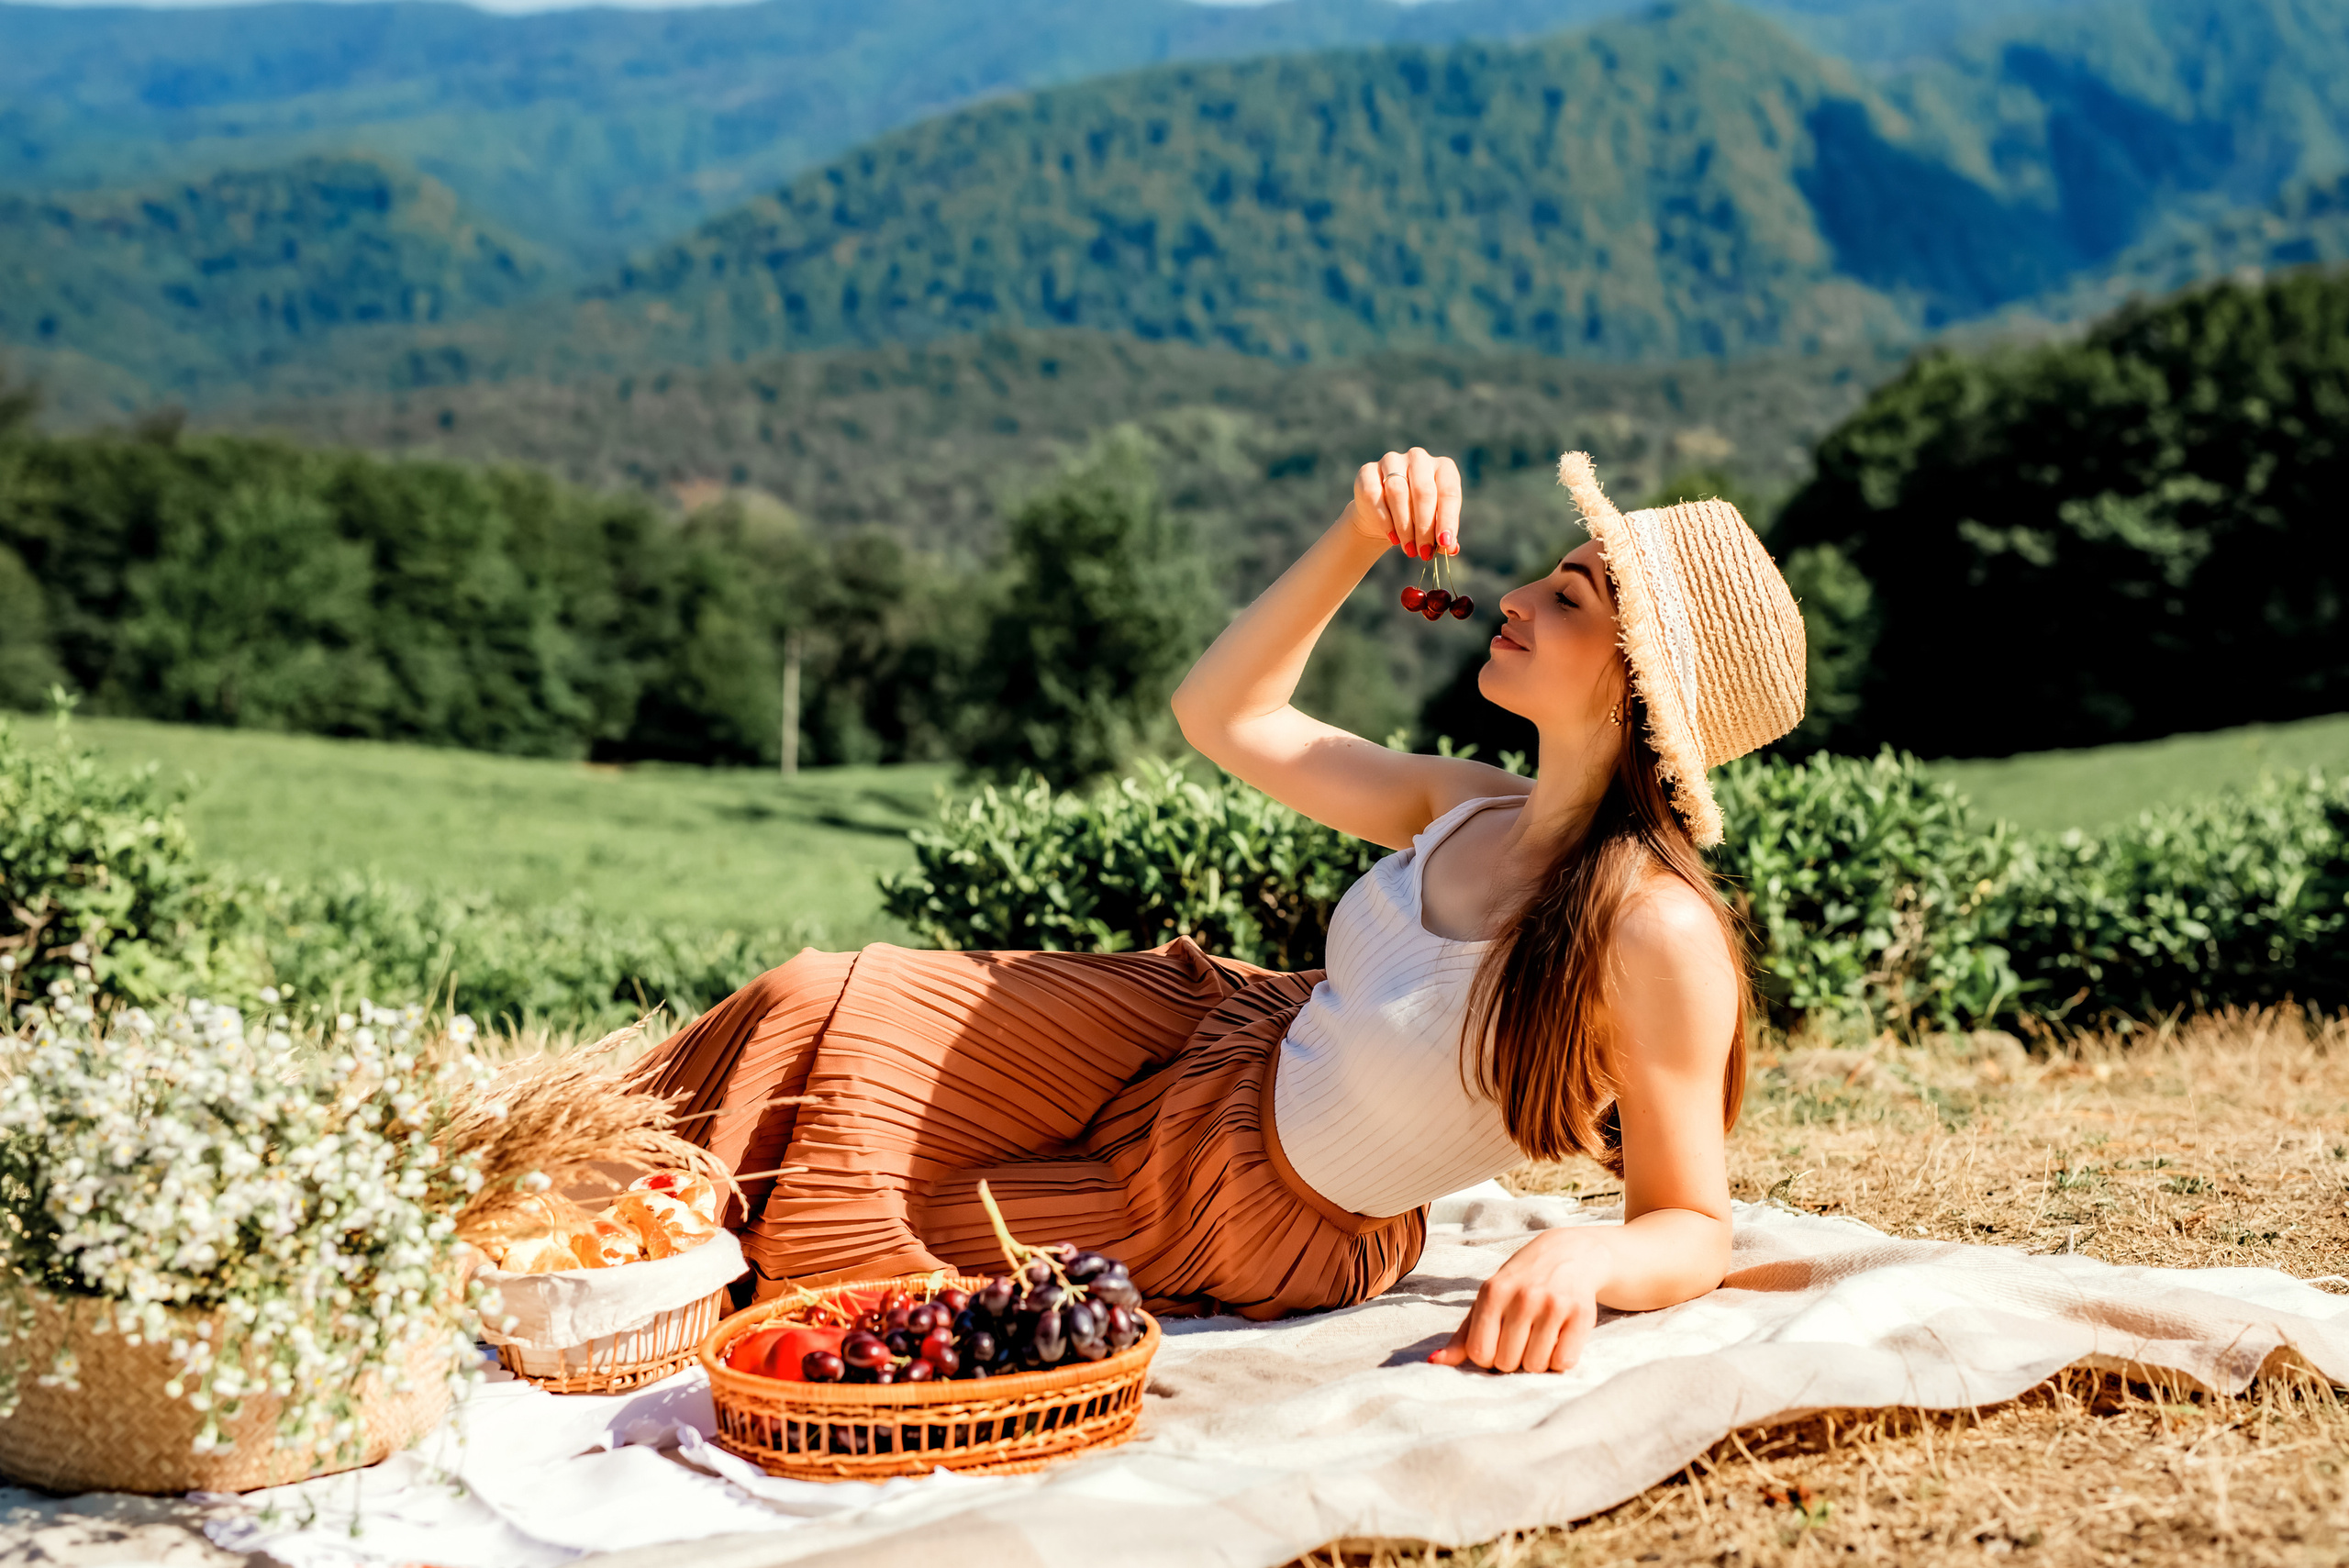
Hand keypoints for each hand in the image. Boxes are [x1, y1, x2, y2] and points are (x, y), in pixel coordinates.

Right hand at [1348, 446, 1460, 558]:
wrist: (1382, 516)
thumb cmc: (1417, 518)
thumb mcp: (1434, 526)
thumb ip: (1444, 535)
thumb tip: (1451, 548)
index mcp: (1443, 467)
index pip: (1449, 491)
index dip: (1448, 519)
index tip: (1444, 543)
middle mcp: (1419, 458)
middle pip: (1423, 491)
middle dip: (1425, 527)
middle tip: (1424, 552)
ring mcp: (1392, 461)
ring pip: (1398, 492)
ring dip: (1405, 526)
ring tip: (1409, 549)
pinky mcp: (1368, 471)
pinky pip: (1375, 495)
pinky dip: (1385, 520)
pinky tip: (1392, 537)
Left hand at [1428, 1227, 1611, 1372]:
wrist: (1569, 1255)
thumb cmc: (1520, 1284)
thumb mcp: (1488, 1300)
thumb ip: (1463, 1335)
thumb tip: (1434, 1363)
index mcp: (1493, 1292)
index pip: (1479, 1352)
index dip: (1487, 1356)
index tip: (1496, 1342)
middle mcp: (1523, 1296)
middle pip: (1507, 1362)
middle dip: (1512, 1359)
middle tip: (1522, 1338)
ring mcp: (1554, 1305)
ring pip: (1536, 1366)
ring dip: (1537, 1361)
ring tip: (1540, 1338)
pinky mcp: (1582, 1315)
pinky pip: (1563, 1362)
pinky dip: (1560, 1360)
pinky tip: (1559, 1340)